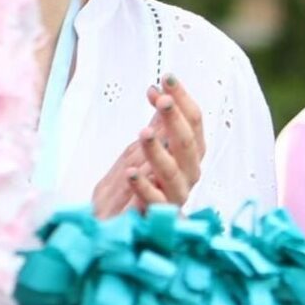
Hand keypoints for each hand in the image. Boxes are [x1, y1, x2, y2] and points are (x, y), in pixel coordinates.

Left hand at [90, 77, 204, 216]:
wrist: (112, 225)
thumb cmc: (129, 187)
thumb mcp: (140, 148)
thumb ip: (155, 124)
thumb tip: (157, 89)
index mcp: (187, 155)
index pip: (193, 123)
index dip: (182, 100)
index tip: (167, 78)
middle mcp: (187, 174)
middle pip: (188, 144)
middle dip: (176, 120)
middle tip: (162, 100)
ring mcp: (173, 196)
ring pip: (173, 171)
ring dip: (160, 151)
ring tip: (143, 133)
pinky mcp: (157, 216)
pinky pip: (154, 202)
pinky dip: (144, 186)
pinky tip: (130, 173)